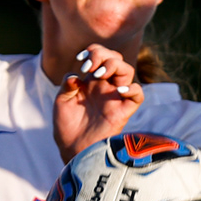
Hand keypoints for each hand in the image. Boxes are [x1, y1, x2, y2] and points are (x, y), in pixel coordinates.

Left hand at [53, 43, 143, 161]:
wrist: (73, 149)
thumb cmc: (67, 126)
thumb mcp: (62, 102)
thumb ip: (67, 86)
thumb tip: (75, 76)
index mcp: (92, 81)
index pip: (101, 55)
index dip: (93, 51)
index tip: (80, 59)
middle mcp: (105, 86)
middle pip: (116, 58)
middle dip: (103, 55)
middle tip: (90, 68)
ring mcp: (115, 98)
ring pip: (128, 71)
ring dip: (115, 66)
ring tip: (100, 74)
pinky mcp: (123, 112)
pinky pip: (138, 96)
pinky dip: (133, 89)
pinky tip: (119, 91)